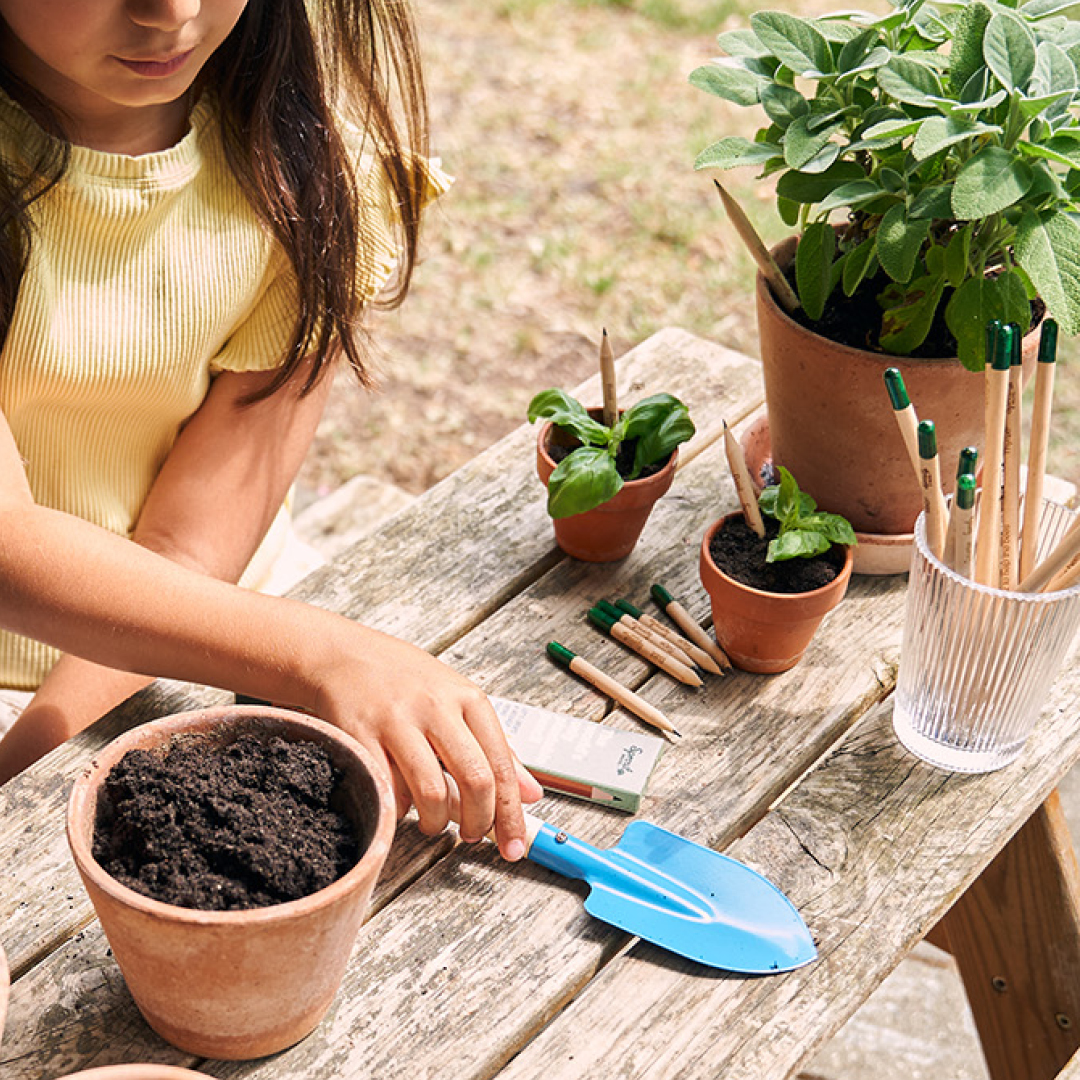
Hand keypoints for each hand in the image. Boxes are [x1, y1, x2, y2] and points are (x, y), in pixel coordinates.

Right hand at [310, 628, 542, 860]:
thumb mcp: (459, 701)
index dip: (510, 813)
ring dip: (436, 822)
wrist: (343, 655)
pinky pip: (389, 791)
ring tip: (432, 822)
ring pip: (431, 793)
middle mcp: (436, 707)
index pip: (501, 765)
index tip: (513, 845)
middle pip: (475, 780)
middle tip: (471, 835)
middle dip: (478, 822)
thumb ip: (497, 748)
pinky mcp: (361, 736)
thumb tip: (532, 793)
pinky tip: (401, 803)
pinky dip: (399, 810)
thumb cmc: (407, 681)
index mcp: (468, 699)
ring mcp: (397, 721)